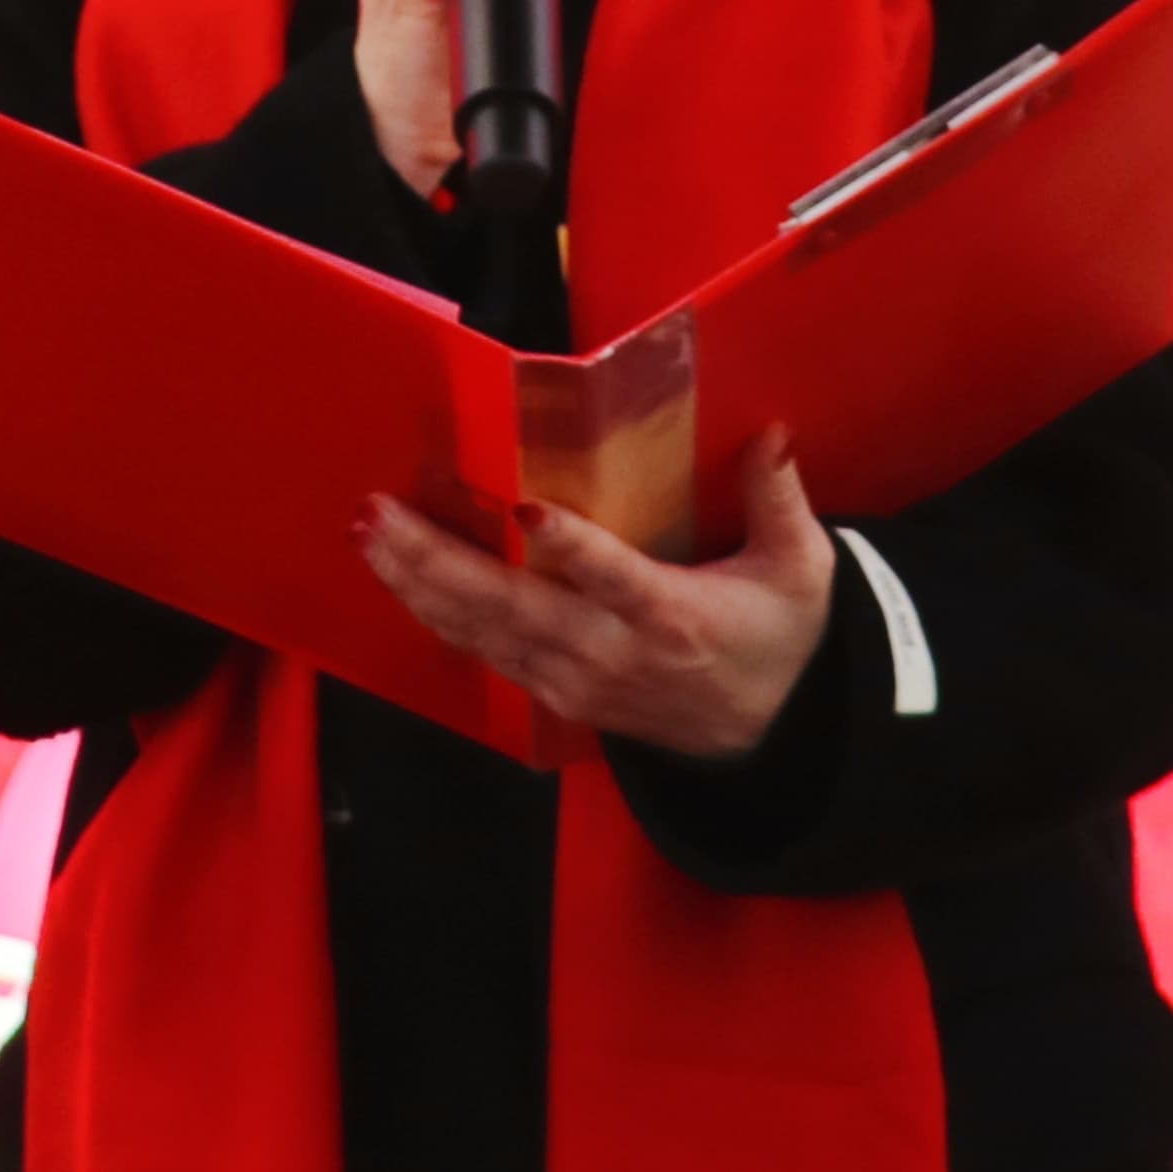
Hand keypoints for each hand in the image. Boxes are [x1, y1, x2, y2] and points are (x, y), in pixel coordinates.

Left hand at [357, 429, 836, 760]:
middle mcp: (610, 652)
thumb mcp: (801, 571)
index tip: (525, 512)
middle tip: (381, 515)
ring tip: (371, 537)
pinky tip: (398, 581)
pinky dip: (438, 618)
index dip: (572, 548)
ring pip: (485, 633)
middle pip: (514, 607)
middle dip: (438, 561)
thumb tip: (771, 431)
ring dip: (420, 585)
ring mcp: (574, 680)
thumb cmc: (779, 640)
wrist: (765, 740)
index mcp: (673, 616)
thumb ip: (780, 499)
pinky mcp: (555, 696)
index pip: (616, 578)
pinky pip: (487, 655)